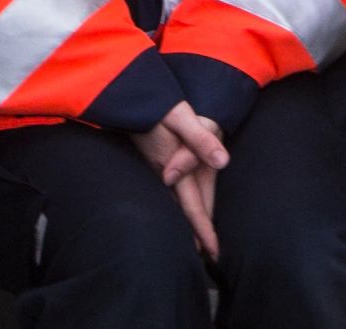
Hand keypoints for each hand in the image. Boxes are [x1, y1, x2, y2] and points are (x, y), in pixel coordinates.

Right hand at [130, 103, 227, 259]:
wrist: (123, 91)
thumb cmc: (155, 99)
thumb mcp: (181, 115)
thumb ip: (200, 139)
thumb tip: (221, 162)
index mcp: (173, 165)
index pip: (192, 205)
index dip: (204, 230)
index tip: (214, 252)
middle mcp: (162, 170)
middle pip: (182, 209)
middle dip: (195, 234)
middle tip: (208, 256)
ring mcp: (154, 165)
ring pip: (174, 200)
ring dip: (186, 219)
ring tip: (196, 239)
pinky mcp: (152, 157)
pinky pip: (168, 189)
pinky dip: (178, 202)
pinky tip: (179, 204)